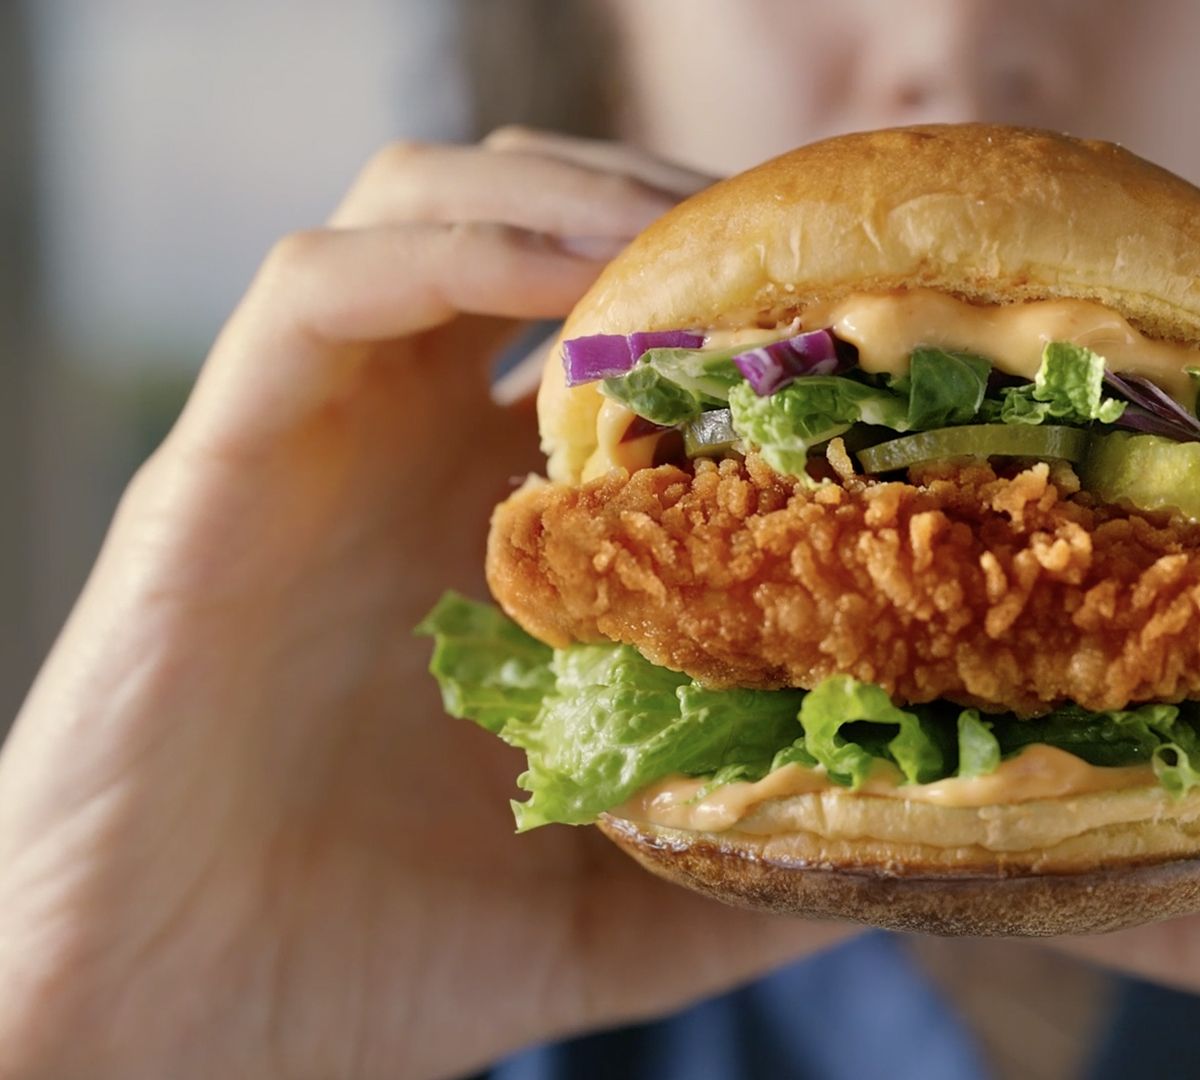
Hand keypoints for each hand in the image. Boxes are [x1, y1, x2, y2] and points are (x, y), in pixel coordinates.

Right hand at [0, 129, 839, 1079]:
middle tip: (798, 248)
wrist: (180, 1024)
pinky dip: (455, 246)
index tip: (866, 307)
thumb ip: (752, 847)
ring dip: (575, 196)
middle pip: (540, 220)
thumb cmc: (386, 965)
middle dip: (673, 209)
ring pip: (429, 201)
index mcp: (507, 520)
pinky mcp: (223, 452)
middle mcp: (411, 448)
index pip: (625, 322)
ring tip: (699, 252)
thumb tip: (917, 825)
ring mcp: (317, 437)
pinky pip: (323, 282)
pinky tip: (575, 285)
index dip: (741, 291)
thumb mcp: (627, 907)